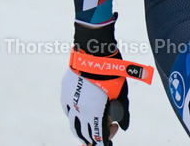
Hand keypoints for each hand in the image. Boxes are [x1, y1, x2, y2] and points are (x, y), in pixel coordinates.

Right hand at [61, 21, 151, 143]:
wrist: (94, 52)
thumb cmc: (112, 73)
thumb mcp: (122, 93)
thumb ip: (123, 112)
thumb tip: (124, 126)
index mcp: (94, 114)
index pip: (98, 137)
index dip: (105, 140)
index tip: (112, 137)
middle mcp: (79, 112)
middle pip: (84, 135)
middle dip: (95, 138)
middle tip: (108, 130)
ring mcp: (69, 103)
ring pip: (74, 125)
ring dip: (84, 130)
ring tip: (94, 128)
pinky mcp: (65, 94)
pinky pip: (69, 112)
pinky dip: (77, 117)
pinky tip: (85, 114)